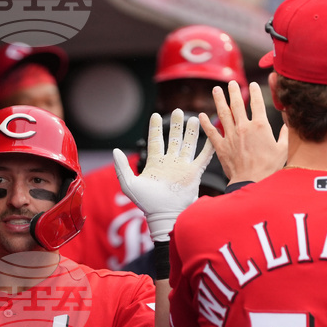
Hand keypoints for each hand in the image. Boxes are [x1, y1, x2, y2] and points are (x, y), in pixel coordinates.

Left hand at [113, 109, 213, 241]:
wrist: (164, 215)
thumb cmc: (146, 202)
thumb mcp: (129, 184)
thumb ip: (122, 167)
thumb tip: (115, 150)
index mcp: (155, 163)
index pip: (156, 140)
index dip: (155, 128)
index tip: (155, 115)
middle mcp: (170, 162)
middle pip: (174, 139)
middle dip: (175, 125)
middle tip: (178, 111)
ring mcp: (183, 167)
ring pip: (188, 144)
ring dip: (191, 132)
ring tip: (193, 118)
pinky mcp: (194, 173)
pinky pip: (203, 157)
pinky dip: (208, 146)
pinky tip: (211, 135)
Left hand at [200, 81, 286, 183]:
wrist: (251, 181)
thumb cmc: (269, 168)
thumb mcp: (282, 150)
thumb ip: (284, 136)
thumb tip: (285, 127)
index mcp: (260, 126)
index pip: (257, 103)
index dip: (255, 92)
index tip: (252, 84)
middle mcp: (244, 127)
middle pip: (238, 104)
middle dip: (234, 92)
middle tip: (231, 83)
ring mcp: (231, 136)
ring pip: (223, 113)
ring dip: (219, 100)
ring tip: (216, 90)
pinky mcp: (221, 146)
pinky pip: (211, 132)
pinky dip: (206, 123)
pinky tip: (201, 115)